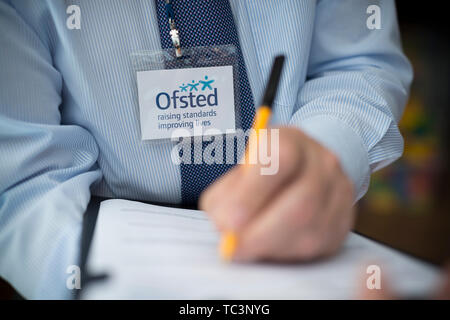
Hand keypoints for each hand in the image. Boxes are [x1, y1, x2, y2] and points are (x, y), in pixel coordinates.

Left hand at [199, 126, 354, 261]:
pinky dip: (287, 253)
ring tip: (247, 248)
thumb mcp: (237, 172)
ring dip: (272, 246)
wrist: (302, 169)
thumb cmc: (261, 172)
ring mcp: (339, 191)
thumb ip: (226, 195)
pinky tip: (269, 249)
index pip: (280, 159)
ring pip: (311, 228)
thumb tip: (226, 225)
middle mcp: (322, 161)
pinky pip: (320, 244)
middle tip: (233, 247)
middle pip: (301, 202)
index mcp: (291, 140)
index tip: (228, 221)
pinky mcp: (344, 220)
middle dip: (261, 232)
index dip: (252, 194)